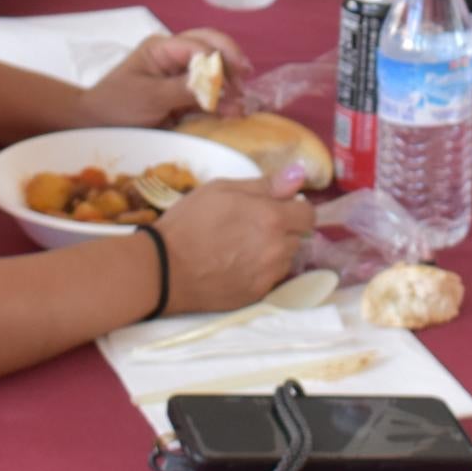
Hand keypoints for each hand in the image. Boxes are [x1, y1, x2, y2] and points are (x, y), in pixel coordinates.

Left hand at [85, 29, 254, 128]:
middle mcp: (175, 55)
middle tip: (244, 86)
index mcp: (163, 47)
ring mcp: (180, 74)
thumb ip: (183, 88)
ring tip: (242, 104)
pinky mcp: (184, 94)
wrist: (95, 127)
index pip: (200, 44)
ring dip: (230, 83)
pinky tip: (234, 111)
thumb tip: (215, 83)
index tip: (234, 83)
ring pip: (215, 68)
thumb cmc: (116, 107)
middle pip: (213, 48)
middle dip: (231, 64)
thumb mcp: (149, 97)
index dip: (220, 61)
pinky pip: (209, 90)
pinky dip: (223, 99)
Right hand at [154, 177, 319, 312]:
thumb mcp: (221, 189)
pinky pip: (271, 278)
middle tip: (251, 227)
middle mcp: (277, 249)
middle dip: (283, 229)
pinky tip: (236, 265)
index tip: (275, 208)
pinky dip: (261, 271)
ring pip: (286, 259)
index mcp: (272, 218)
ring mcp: (268, 275)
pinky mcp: (256, 295)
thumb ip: (265, 184)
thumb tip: (299, 175)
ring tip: (242, 247)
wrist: (163, 269)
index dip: (294, 208)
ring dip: (274, 251)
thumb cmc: (189, 221)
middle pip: (299, 237)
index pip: (308, 214)